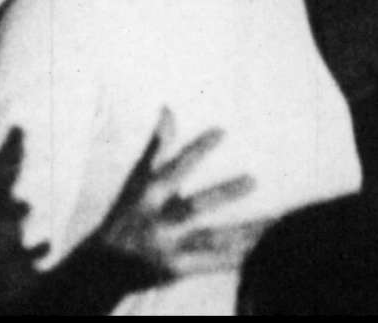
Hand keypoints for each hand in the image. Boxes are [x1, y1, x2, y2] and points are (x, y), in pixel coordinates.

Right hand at [96, 108, 269, 279]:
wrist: (104, 267)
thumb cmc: (127, 214)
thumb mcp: (137, 180)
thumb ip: (157, 147)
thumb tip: (168, 108)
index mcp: (147, 195)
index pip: (174, 167)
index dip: (196, 149)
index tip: (223, 131)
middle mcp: (156, 221)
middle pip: (193, 206)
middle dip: (222, 194)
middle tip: (254, 179)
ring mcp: (167, 248)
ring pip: (210, 238)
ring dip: (242, 231)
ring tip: (273, 222)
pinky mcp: (177, 270)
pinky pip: (212, 263)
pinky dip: (236, 257)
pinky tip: (261, 251)